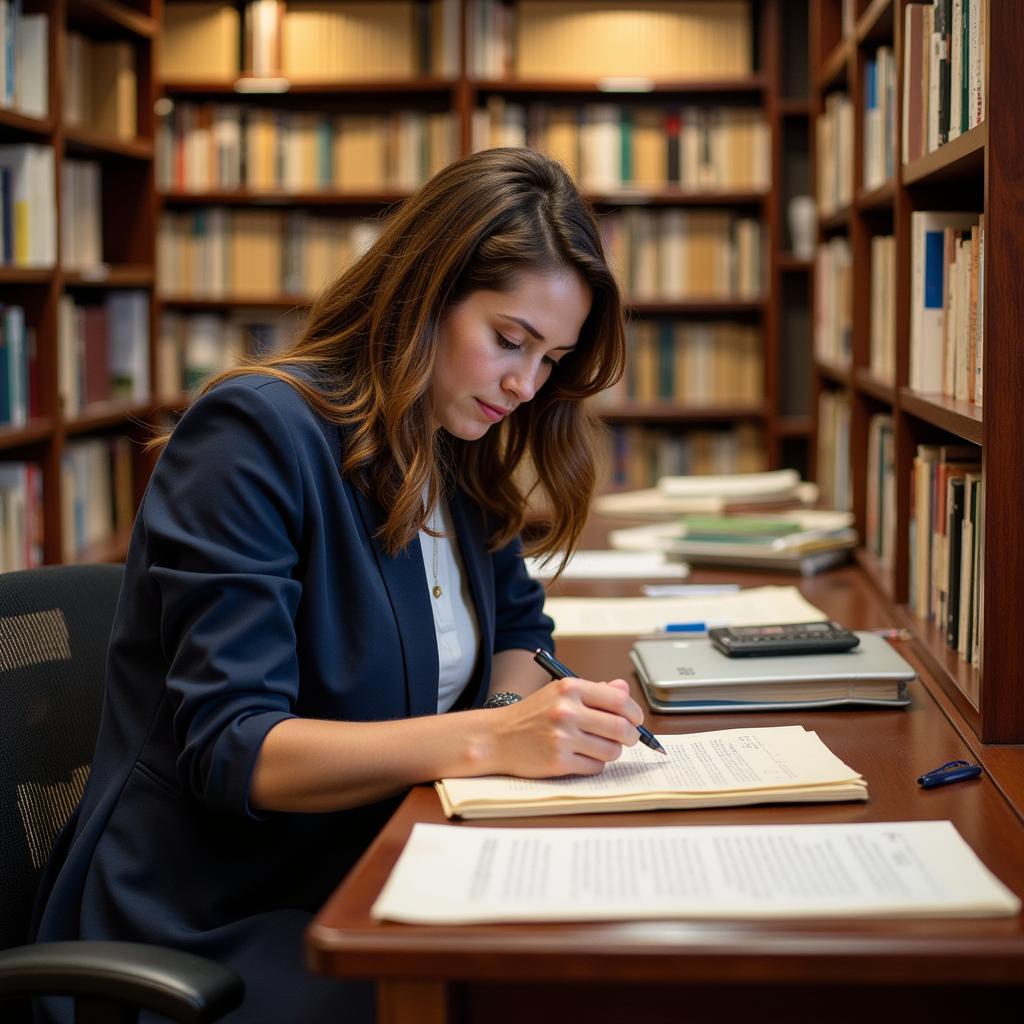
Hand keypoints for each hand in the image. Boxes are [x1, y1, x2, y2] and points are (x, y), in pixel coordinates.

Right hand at [483, 676, 643, 777]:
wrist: (497, 737)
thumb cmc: (532, 715)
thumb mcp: (559, 693)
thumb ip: (594, 691)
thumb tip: (624, 690)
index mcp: (569, 688)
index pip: (619, 700)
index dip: (634, 713)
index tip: (635, 720)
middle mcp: (566, 711)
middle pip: (620, 728)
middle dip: (630, 736)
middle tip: (627, 738)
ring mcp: (562, 738)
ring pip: (611, 750)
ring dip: (611, 751)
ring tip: (598, 747)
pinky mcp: (559, 762)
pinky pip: (595, 767)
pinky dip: (594, 764)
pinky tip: (581, 757)